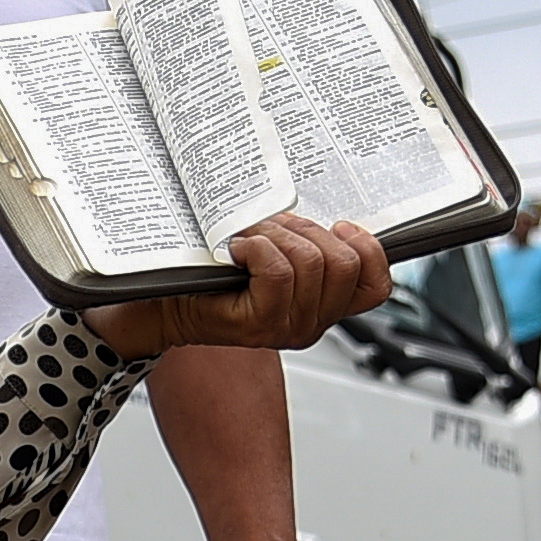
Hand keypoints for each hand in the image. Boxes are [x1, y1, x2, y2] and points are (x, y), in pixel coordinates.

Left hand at [95, 214, 390, 359]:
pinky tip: (237, 250)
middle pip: (342, 264)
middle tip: (271, 229)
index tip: (340, 225)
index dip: (368, 249)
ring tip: (249, 239)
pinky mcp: (257, 326)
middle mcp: (311, 325)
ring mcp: (285, 329)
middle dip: (307, 231)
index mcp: (325, 308)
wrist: (163, 303)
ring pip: (310, 263)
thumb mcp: (275, 252)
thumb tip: (327, 211)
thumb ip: (308, 242)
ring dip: (277, 236)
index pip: (376, 286)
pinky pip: (279, 272)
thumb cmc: (214, 274)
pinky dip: (258, 249)